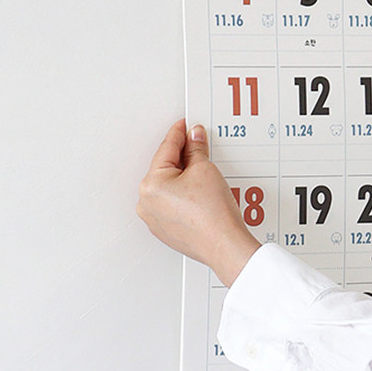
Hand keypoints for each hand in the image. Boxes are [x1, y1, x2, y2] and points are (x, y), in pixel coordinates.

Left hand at [137, 121, 259, 285]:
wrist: (225, 245)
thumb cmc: (213, 214)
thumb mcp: (205, 170)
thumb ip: (196, 149)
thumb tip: (193, 137)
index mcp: (151, 185)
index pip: (166, 149)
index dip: (179, 133)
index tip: (185, 125)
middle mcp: (146, 203)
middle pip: (165, 168)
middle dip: (182, 156)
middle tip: (197, 144)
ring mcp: (154, 219)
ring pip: (168, 187)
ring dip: (182, 175)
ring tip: (202, 170)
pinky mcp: (165, 229)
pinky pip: (171, 203)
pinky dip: (182, 193)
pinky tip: (199, 191)